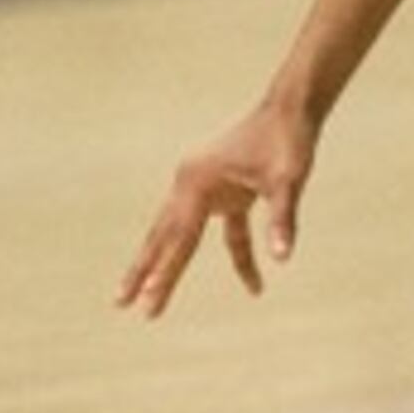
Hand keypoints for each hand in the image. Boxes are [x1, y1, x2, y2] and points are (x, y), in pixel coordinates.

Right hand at [116, 101, 315, 316]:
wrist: (292, 108)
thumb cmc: (288, 141)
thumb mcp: (288, 181)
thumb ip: (282, 219)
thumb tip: (282, 257)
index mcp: (197, 182)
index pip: (178, 237)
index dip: (164, 270)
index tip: (147, 298)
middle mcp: (192, 184)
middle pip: (166, 237)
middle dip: (145, 272)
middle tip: (121, 304)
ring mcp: (206, 189)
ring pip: (183, 236)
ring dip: (170, 266)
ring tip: (147, 299)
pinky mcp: (228, 193)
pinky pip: (228, 234)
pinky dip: (240, 258)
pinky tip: (256, 286)